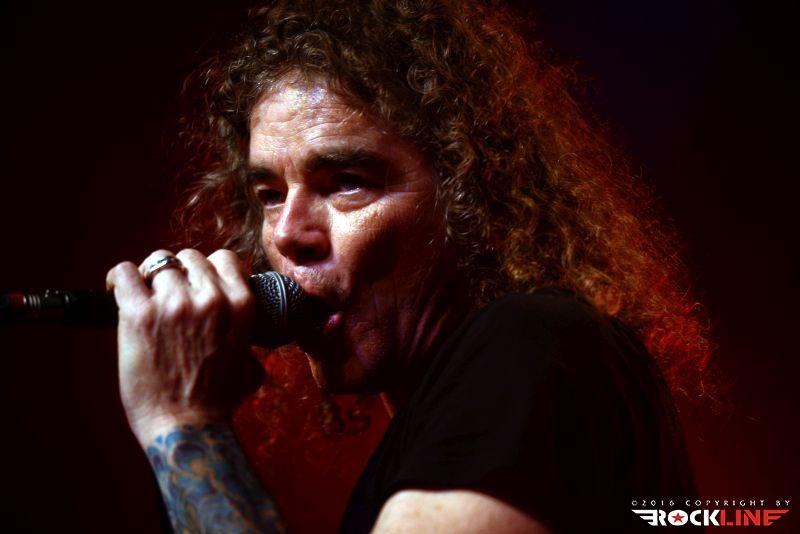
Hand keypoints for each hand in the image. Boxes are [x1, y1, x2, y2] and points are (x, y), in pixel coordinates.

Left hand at [106, 248, 260, 445]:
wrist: (186, 427)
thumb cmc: (217, 402)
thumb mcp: (249, 365)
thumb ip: (248, 343)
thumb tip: (248, 346)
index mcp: (241, 305)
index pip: (224, 258)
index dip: (207, 269)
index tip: (195, 283)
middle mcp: (211, 298)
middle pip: (188, 258)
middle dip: (178, 273)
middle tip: (166, 294)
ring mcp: (175, 304)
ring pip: (158, 264)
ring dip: (150, 279)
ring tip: (143, 297)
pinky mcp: (140, 314)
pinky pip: (124, 273)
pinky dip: (119, 278)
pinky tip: (118, 291)